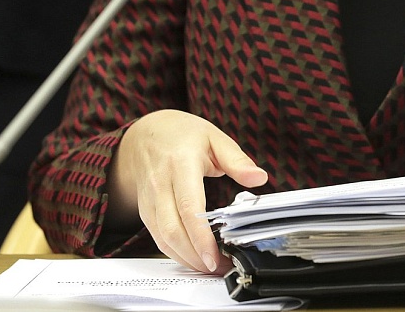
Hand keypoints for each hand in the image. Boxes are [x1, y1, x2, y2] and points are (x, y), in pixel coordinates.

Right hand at [108, 109, 267, 273]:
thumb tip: (260, 178)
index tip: (217, 256)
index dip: (201, 237)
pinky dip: (175, 253)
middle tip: (220, 269)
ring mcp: (149, 200)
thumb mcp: (214, 138)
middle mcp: (160, 184)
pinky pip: (158, 237)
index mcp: (180, 164)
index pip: (189, 208)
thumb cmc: (183, 134)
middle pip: (173, 230)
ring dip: (186, 259)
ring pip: (163, 238)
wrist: (145, 134)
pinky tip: (194, 259)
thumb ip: (237, 160)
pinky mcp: (145, 211)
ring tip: (211, 268)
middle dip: (196, 256)